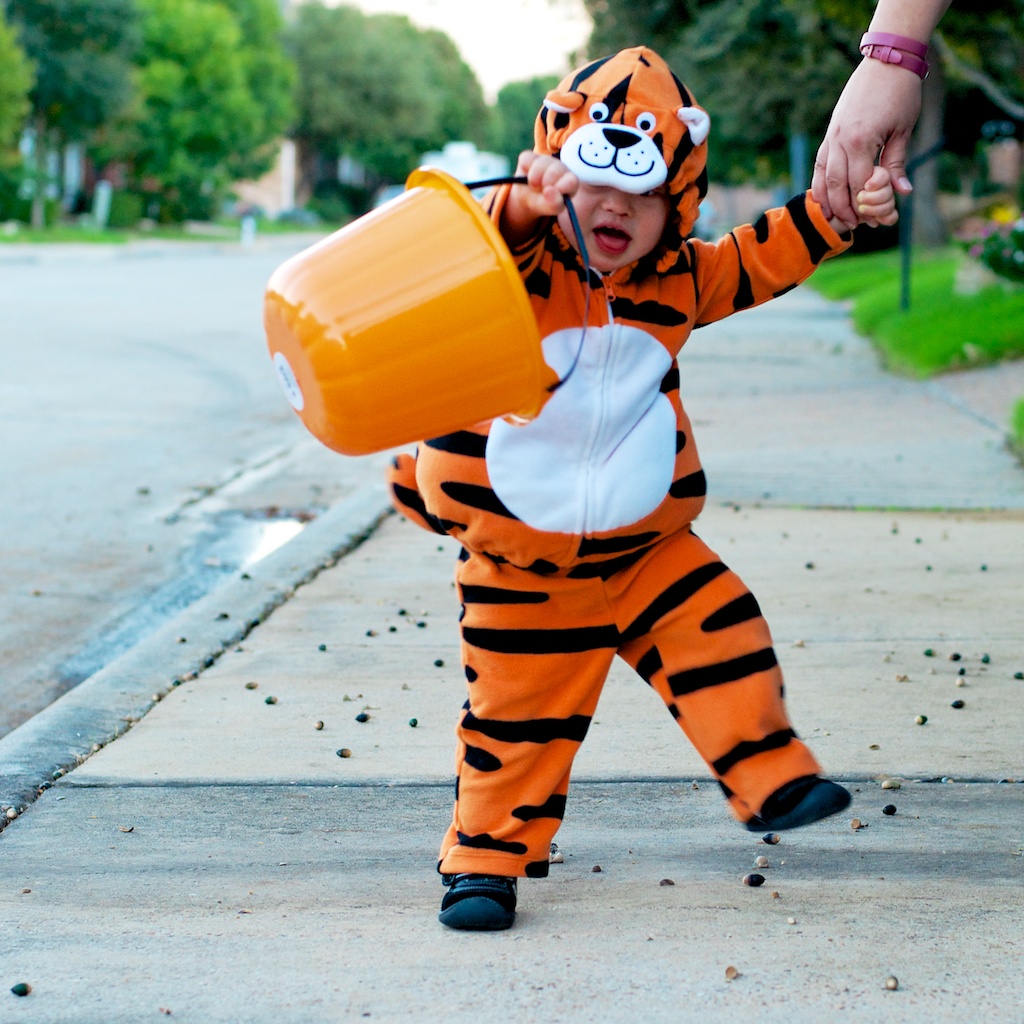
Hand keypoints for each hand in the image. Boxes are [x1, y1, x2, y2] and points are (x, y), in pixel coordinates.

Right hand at [514, 151, 578, 217]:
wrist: (526, 199)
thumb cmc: (543, 203)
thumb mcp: (549, 208)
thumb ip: (553, 204)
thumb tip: (549, 191)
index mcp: (570, 182)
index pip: (572, 181)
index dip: (561, 188)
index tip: (552, 194)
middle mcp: (561, 168)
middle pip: (555, 171)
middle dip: (545, 184)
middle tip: (542, 191)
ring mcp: (546, 160)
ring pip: (540, 164)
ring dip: (533, 179)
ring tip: (534, 186)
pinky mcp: (530, 156)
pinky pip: (526, 160)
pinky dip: (524, 171)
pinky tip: (526, 177)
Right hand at [812, 59, 921, 228]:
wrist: (887, 60)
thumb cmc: (901, 92)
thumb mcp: (904, 130)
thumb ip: (897, 162)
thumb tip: (902, 192)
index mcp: (861, 139)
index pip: (859, 183)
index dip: (867, 204)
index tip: (876, 218)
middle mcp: (841, 139)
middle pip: (838, 185)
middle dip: (846, 208)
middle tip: (856, 225)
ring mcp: (832, 136)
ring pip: (825, 177)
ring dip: (830, 200)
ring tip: (837, 217)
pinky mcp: (830, 132)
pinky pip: (820, 164)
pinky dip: (821, 183)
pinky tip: (824, 197)